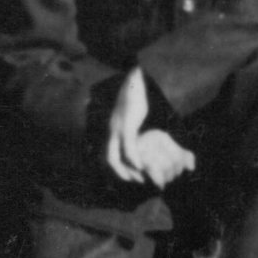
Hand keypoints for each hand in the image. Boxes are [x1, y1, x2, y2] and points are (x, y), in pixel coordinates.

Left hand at [102, 66, 195, 187]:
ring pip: (112, 157)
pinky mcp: (126, 124)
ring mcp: (117, 128)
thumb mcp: (137, 113)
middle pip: (106, 159)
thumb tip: (151, 135)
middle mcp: (111, 130)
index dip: (117, 167)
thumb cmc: (141, 93)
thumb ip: (141, 126)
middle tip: (135, 181)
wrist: (139, 76)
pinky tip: (142, 165)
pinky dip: (133, 159)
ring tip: (139, 177)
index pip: (107, 154)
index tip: (131, 175)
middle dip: (120, 173)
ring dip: (124, 170)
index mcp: (113, 128)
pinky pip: (128, 147)